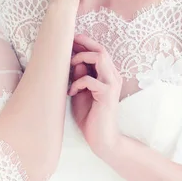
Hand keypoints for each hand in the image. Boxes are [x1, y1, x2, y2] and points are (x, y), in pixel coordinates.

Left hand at [68, 34, 122, 158]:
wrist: (102, 140)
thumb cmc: (90, 117)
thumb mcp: (81, 92)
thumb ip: (81, 76)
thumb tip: (76, 61)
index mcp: (108, 75)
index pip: (100, 51)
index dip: (85, 43)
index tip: (70, 40)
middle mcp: (113, 76)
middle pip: (101, 50)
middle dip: (84, 44)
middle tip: (68, 44)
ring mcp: (112, 84)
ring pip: (100, 58)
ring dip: (81, 58)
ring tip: (70, 67)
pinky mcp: (107, 94)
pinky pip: (90, 79)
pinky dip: (77, 82)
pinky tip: (71, 92)